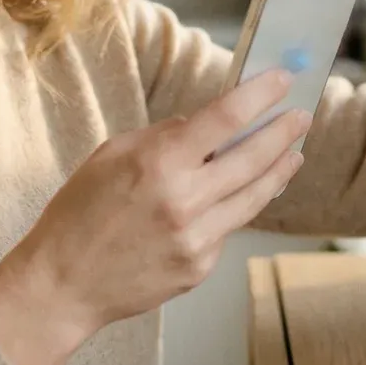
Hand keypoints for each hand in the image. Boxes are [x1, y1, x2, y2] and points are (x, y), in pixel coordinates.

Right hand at [0, 69, 308, 364]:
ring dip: (278, 171)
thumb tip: (205, 124)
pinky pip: (227, 229)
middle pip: (254, 157)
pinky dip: (235, 209)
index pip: (226, 117)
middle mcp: (184, 200)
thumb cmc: (79, 214)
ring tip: (293, 154)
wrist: (63, 284)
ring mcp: (196, 238)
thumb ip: (163, 137)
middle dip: (283, 132)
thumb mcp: (112, 156)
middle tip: (302, 116)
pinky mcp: (200, 267)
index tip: (282, 81)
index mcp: (159, 163)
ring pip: (255, 197)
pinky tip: (240, 196)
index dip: (261, 95)